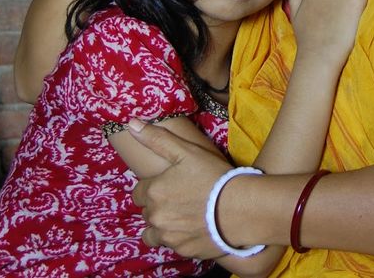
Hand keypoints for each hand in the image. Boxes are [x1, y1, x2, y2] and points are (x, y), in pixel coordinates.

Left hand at [128, 120, 232, 257]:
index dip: (154, 187)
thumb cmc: (214, 177)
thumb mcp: (186, 151)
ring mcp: (169, 237)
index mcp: (152, 192)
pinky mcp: (183, 250)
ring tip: (184, 217)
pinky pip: (173, 245)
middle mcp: (155, 217)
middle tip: (182, 198)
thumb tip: (131, 123)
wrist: (241, 209)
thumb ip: (157, 138)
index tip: (172, 184)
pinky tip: (195, 227)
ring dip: (163, 225)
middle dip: (159, 206)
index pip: (138, 192)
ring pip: (155, 233)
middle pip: (148, 212)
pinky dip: (180, 238)